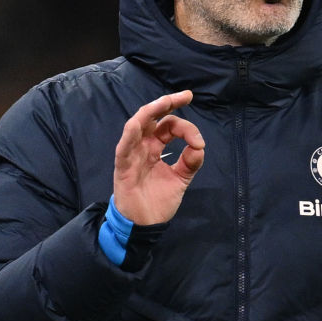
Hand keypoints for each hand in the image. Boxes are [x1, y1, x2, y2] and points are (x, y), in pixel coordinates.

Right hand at [113, 90, 205, 224]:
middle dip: (169, 102)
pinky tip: (138, 123)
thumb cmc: (158, 201)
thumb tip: (199, 146)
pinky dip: (130, 134)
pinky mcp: (122, 166)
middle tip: (186, 95)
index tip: (199, 143)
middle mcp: (143, 146)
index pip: (169, 126)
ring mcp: (132, 154)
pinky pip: (124, 147)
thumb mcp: (181, 179)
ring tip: (166, 101)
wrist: (144, 225)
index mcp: (155, 147)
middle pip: (153, 117)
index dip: (186, 128)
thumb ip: (190, 161)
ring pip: (137, 125)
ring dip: (151, 111)